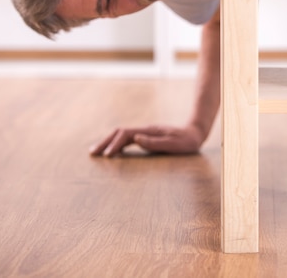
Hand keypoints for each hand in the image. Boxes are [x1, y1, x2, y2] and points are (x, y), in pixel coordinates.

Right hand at [89, 124, 204, 156]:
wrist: (195, 133)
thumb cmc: (187, 141)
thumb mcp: (174, 144)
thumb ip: (155, 142)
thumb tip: (135, 140)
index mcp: (149, 131)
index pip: (126, 135)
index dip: (115, 144)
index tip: (108, 156)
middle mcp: (144, 131)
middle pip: (119, 133)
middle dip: (104, 142)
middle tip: (92, 153)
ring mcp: (144, 133)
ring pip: (121, 136)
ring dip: (108, 143)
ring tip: (96, 153)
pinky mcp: (146, 138)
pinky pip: (127, 140)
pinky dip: (116, 145)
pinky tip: (111, 153)